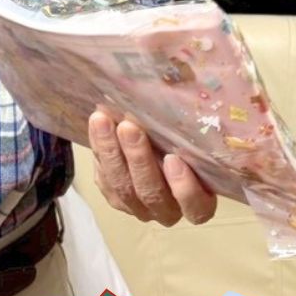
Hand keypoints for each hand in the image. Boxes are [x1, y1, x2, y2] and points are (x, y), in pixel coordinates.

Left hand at [89, 110, 216, 225]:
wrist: (151, 143)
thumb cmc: (182, 138)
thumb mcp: (194, 135)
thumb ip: (195, 128)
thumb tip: (193, 85)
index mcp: (198, 202)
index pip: (196, 207)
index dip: (184, 188)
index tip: (173, 159)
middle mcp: (168, 210)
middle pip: (152, 193)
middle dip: (139, 159)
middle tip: (130, 127)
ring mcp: (139, 207)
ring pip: (122, 186)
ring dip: (111, 151)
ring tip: (103, 120)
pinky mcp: (115, 196)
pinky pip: (104, 178)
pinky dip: (99, 149)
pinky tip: (97, 125)